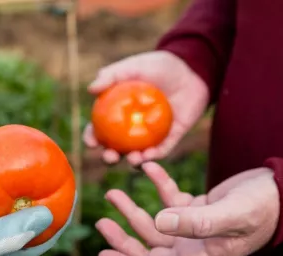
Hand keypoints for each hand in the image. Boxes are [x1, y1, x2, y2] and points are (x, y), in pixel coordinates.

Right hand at [0, 144, 76, 255]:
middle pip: (21, 206)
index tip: (73, 190)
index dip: (61, 214)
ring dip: (2, 169)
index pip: (41, 233)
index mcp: (4, 248)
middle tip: (46, 159)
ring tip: (10, 145)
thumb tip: (49, 214)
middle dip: (35, 184)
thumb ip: (10, 234)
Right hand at [83, 51, 208, 165]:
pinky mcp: (170, 138)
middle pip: (115, 148)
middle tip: (110, 157)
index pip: (99, 129)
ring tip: (133, 158)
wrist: (191, 70)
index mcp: (117, 112)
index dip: (92, 137)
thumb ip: (111, 75)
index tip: (91, 142)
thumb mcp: (133, 66)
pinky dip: (155, 156)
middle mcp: (131, 127)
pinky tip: (150, 155)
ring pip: (137, 155)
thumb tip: (90, 89)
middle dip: (109, 157)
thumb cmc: (159, 66)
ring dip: (132, 161)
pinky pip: (161, 151)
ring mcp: (150, 135)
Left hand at [96, 162, 278, 255]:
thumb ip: (197, 221)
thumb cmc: (265, 207)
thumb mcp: (232, 214)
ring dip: (133, 210)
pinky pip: (170, 199)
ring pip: (154, 224)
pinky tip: (148, 168)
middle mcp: (193, 246)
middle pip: (148, 251)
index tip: (103, 254)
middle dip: (123, 239)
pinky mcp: (197, 207)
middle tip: (101, 221)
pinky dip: (158, 185)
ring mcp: (194, 227)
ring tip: (113, 193)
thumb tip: (159, 222)